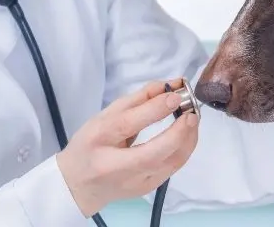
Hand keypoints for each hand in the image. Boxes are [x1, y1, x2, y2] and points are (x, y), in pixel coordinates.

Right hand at [56, 79, 199, 215]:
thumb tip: (166, 85)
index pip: (128, 124)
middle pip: (152, 154)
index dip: (154, 110)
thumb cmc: (90, 145)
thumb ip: (136, 100)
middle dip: (177, 133)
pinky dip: (184, 148)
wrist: (80, 186)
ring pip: (170, 164)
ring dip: (187, 139)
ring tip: (192, 119)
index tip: (174, 96)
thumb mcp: (104, 117)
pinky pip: (173, 167)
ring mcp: (134, 182)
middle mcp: (115, 167)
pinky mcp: (148, 188)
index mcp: (98, 141)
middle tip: (191, 113)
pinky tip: (187, 134)